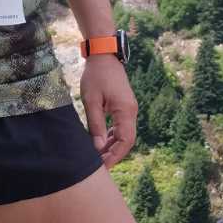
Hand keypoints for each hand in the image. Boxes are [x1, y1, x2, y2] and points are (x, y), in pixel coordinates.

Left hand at [80, 55, 136, 169]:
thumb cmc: (96, 75)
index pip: (125, 140)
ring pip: (125, 135)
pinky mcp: (124, 107)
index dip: (115, 156)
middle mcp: (132, 111)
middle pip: (127, 140)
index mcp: (125, 110)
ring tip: (98, 157)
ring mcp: (129, 109)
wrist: (104, 55)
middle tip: (99, 166)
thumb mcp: (91, 101)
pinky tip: (101, 143)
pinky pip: (121, 127)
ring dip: (113, 146)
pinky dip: (112, 137)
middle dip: (114, 154)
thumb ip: (95, 125)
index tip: (103, 167)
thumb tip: (97, 147)